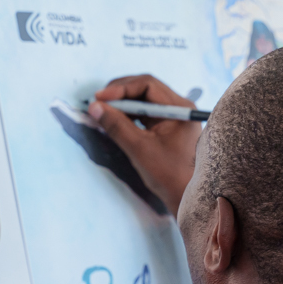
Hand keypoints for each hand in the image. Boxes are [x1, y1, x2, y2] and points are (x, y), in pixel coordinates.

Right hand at [89, 76, 201, 216]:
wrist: (188, 198)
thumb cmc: (169, 175)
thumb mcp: (139, 148)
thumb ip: (116, 125)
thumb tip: (94, 107)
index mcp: (180, 108)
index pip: (147, 85)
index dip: (120, 88)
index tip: (99, 98)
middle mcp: (179, 108)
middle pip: (145, 90)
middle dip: (119, 94)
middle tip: (97, 103)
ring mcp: (173, 118)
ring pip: (143, 102)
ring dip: (122, 105)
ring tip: (102, 112)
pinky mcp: (166, 129)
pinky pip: (145, 115)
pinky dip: (128, 116)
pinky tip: (113, 121)